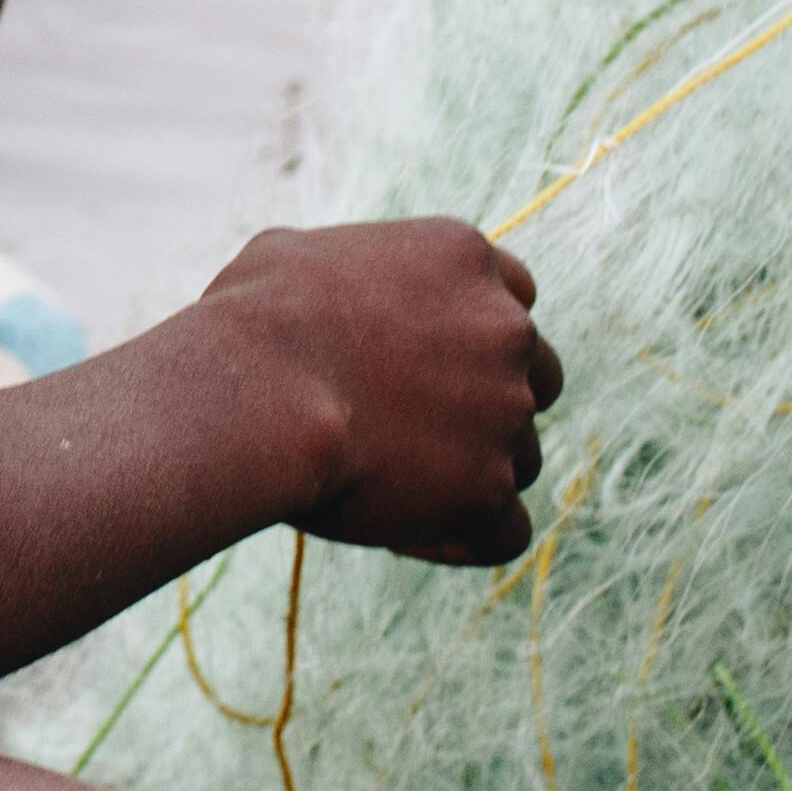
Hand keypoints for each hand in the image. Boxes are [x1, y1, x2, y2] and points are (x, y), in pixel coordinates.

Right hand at [209, 218, 563, 566]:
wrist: (258, 391)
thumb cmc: (256, 317)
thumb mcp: (294, 254)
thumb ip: (345, 270)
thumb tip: (322, 290)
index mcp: (466, 257)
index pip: (514, 295)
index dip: (474, 335)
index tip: (431, 363)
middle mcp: (505, 329)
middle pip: (535, 377)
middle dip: (492, 404)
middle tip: (421, 428)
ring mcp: (506, 411)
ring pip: (521, 457)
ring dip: (474, 473)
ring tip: (392, 486)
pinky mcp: (490, 489)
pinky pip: (507, 529)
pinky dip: (467, 536)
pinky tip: (410, 533)